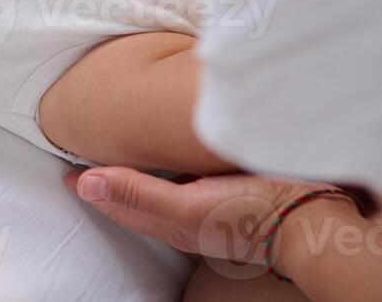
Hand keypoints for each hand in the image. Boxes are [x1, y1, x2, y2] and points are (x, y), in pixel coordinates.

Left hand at [65, 167, 358, 281]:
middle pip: (136, 200)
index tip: (65, 168)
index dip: (91, 185)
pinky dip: (168, 177)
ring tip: (120, 160)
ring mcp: (211, 211)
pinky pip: (187, 188)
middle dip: (109, 183)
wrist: (315, 221)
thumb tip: (85, 182)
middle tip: (84, 162)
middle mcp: (187, 218)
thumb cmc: (255, 209)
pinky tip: (176, 165)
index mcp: (172, 219)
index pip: (119, 201)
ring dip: (136, 178)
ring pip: (161, 194)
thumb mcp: (190, 201)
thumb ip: (138, 191)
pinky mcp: (232, 200)